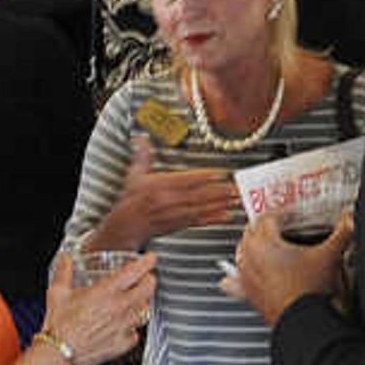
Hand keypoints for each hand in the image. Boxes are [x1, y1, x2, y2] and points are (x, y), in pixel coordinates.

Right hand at [42, 246, 155, 364]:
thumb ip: (64, 272)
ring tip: (138, 300)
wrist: (60, 353)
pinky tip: (127, 325)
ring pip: (146, 310)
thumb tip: (65, 260)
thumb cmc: (60, 326)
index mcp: (106, 292)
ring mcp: (124, 326)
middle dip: (150, 280)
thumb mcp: (58, 292)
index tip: (150, 259)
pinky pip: (137, 332)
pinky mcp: (124, 343)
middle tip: (147, 278)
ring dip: (144, 303)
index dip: (147, 262)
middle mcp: (120, 308)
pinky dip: (134, 327)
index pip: (135, 272)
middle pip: (148, 289)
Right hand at [103, 143, 247, 246]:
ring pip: (203, 208)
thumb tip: (141, 139)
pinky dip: (214, 219)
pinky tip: (227, 216)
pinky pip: (200, 221)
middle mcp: (170, 200)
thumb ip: (142, 156)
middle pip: (200, 195)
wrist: (127, 225)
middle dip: (220, 192)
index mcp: (160, 186)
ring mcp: (177, 214)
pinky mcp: (180, 224)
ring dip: (221, 204)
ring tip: (237, 199)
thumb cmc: (131, 201)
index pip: (186, 180)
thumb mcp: (134, 175)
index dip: (204, 177)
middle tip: (237, 188)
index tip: (220, 173)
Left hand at [228, 213, 350, 323]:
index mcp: (264, 242)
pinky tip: (232, 279)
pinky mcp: (247, 294)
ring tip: (264, 246)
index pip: (268, 217)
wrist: (303, 320)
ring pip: (241, 253)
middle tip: (279, 227)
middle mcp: (249, 257)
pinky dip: (235, 278)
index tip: (291, 216)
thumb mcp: (329, 256)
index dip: (282, 214)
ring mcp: (246, 277)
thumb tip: (349, 221)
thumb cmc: (310, 290)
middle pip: (251, 232)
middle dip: (264, 227)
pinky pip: (234, 283)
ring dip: (251, 248)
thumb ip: (342, 234)